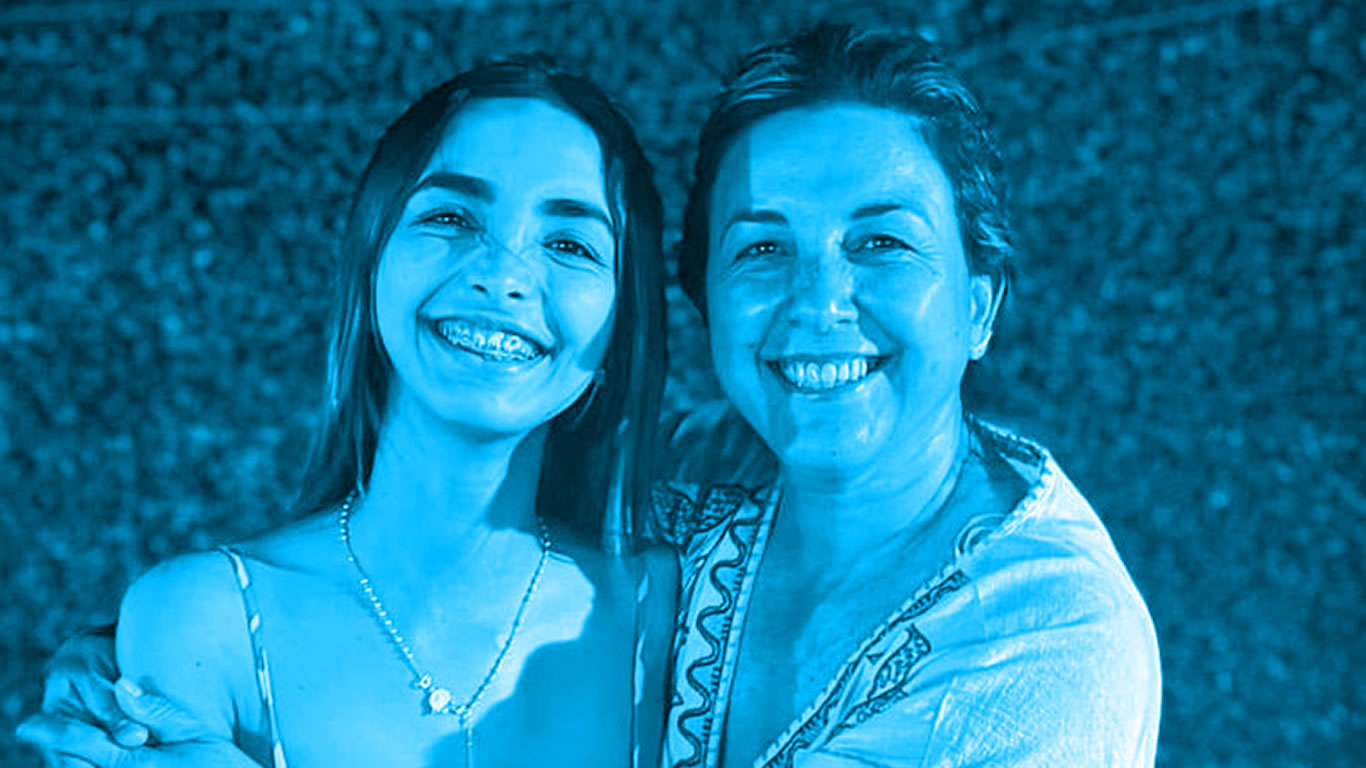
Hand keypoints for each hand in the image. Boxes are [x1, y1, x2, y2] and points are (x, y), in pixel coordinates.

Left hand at [18, 678, 259, 767]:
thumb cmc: (226, 765)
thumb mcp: (196, 733)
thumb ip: (156, 711)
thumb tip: (122, 686)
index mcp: (138, 764)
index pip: (86, 744)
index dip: (54, 732)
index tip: (30, 723)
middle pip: (77, 766)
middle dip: (57, 749)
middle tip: (34, 730)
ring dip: (71, 760)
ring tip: (61, 747)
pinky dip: (93, 767)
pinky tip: (94, 761)